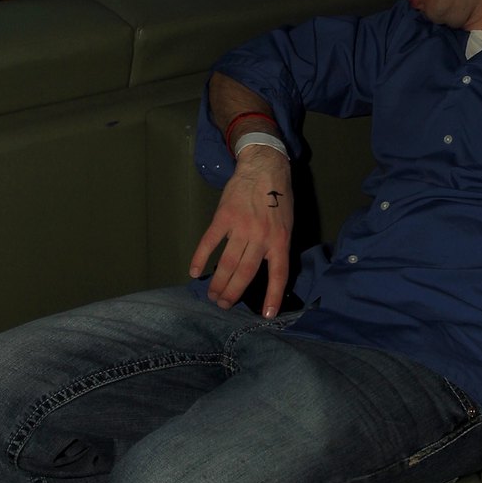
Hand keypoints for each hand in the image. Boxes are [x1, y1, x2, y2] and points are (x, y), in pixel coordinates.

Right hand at [189, 147, 292, 317]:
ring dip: (218, 282)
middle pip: (246, 273)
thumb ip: (277, 245)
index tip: (267, 315)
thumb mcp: (287, 222)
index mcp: (280, 239)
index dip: (273, 297)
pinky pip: (210, 242)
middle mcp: (261, 236)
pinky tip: (194, 271)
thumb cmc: (279, 196)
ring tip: (212, 295)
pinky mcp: (224, 217)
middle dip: (234, 293)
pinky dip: (200, 258)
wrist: (265, 167)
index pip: (278, 275)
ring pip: (228, 263)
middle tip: (224, 305)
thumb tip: (268, 269)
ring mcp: (241, 226)